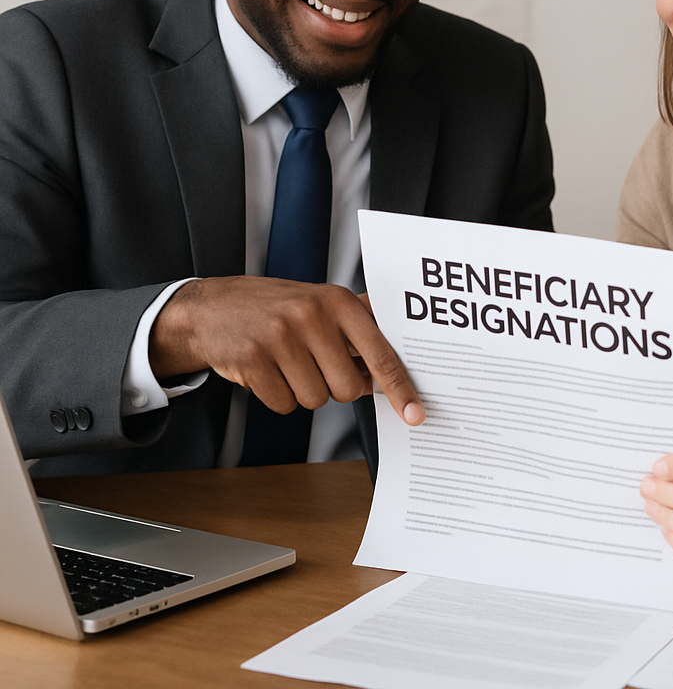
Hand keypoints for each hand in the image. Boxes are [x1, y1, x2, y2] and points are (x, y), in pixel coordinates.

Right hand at [150, 276, 423, 425]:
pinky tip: (266, 370)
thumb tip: (396, 367)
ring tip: (286, 362)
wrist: (212, 308)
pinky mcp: (252, 359)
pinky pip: (283, 404)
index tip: (416, 414)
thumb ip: (360, 328)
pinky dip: (277, 396)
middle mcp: (311, 315)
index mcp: (338, 301)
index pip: (379, 353)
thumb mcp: (321, 303)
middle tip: (313, 363)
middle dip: (333, 386)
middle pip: (347, 388)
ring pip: (315, 399)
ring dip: (302, 390)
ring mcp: (280, 337)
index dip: (400, 387)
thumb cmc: (277, 309)